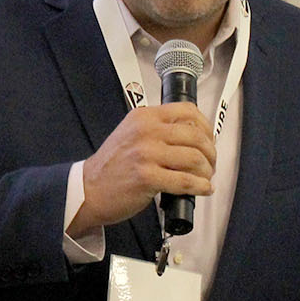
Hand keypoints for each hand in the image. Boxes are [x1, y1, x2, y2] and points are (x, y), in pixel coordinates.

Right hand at [68, 102, 214, 234]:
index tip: (209, 139)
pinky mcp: (147, 177)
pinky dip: (200, 187)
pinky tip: (202, 189)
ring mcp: (146, 154)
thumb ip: (158, 129)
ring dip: (207, 171)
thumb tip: (193, 137)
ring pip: (194, 159)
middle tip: (210, 164)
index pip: (187, 111)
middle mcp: (146, 131)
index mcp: (144, 117)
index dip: (205, 126)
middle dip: (210, 153)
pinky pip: (185, 181)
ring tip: (205, 178)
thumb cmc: (112, 166)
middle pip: (196, 136)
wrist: (89, 189)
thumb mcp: (132, 134)